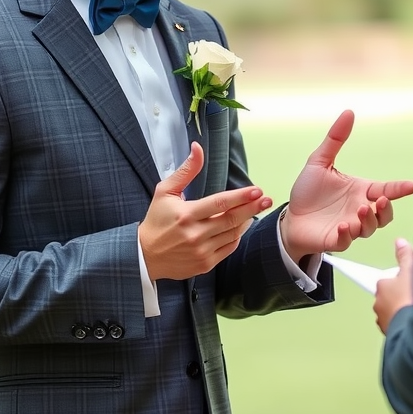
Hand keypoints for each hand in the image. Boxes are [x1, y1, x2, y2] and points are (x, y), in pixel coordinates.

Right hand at [139, 142, 272, 281]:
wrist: (145, 255)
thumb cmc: (156, 220)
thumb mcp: (165, 191)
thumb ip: (186, 170)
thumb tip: (198, 148)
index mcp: (186, 215)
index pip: (219, 203)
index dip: (240, 197)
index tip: (256, 190)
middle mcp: (195, 234)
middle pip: (231, 220)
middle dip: (251, 208)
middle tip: (267, 200)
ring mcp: (201, 251)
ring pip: (232, 234)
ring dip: (246, 221)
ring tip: (254, 209)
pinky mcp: (205, 264)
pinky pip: (228, 248)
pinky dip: (237, 236)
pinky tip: (240, 226)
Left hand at [279, 110, 412, 260]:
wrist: (290, 217)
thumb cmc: (308, 192)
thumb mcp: (319, 162)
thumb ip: (335, 140)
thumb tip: (349, 112)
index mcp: (360, 191)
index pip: (385, 189)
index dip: (399, 188)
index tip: (411, 186)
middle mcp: (358, 210)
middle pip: (384, 214)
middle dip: (387, 209)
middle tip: (381, 200)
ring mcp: (349, 226)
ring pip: (369, 228)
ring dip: (369, 220)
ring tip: (362, 209)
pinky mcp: (335, 240)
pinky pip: (347, 241)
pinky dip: (347, 235)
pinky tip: (343, 226)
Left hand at [374, 238, 412, 334]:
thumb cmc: (409, 300)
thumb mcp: (411, 271)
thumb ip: (405, 256)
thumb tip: (400, 242)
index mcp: (381, 287)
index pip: (388, 281)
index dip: (401, 282)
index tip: (409, 285)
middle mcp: (379, 304)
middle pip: (391, 297)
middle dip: (402, 297)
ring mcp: (385, 320)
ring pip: (393, 313)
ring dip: (403, 312)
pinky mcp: (392, 334)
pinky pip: (398, 326)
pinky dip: (405, 325)